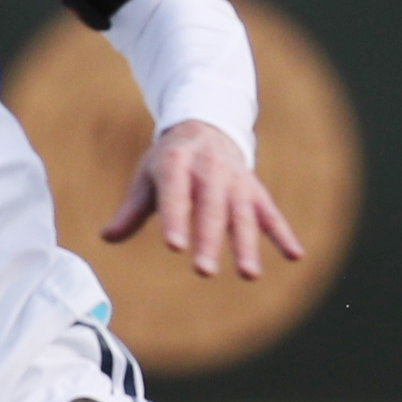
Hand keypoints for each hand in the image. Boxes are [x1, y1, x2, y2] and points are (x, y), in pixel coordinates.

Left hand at [101, 119, 303, 279]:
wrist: (206, 127)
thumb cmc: (169, 161)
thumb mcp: (147, 177)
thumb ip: (130, 210)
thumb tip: (106, 237)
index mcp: (176, 165)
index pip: (175, 195)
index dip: (176, 219)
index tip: (174, 246)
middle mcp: (210, 172)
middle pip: (210, 210)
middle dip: (209, 241)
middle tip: (204, 271)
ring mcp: (235, 182)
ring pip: (242, 216)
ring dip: (246, 245)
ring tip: (248, 275)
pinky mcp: (254, 191)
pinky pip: (271, 214)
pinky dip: (283, 234)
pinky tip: (295, 255)